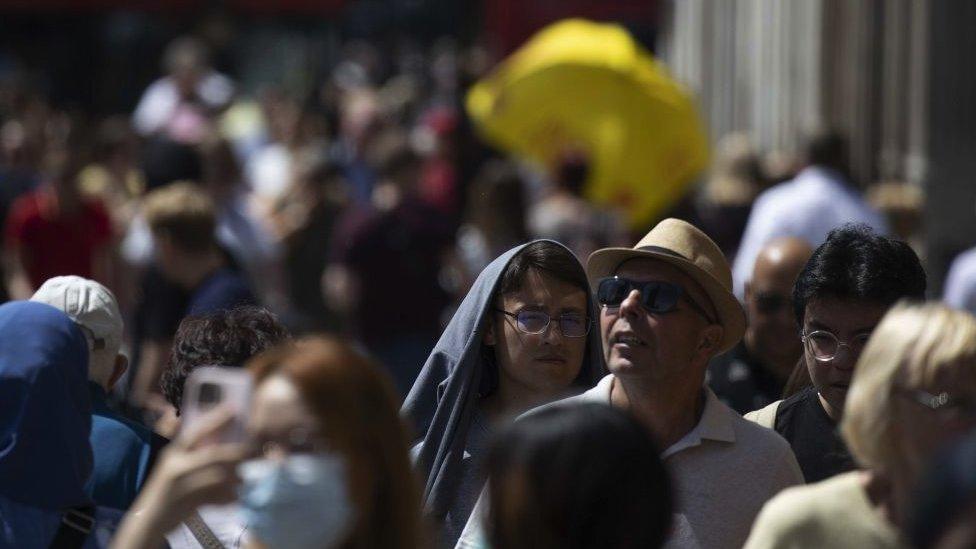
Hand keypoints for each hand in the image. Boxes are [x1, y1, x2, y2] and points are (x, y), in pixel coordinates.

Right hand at [112, 408, 247, 548]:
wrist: (148, 521)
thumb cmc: (164, 490)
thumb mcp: (171, 466)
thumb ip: (189, 452)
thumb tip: (209, 434)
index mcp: (173, 453)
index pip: (196, 431)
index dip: (215, 419)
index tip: (234, 409)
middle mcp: (177, 466)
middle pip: (214, 455)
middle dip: (237, 452)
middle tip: (253, 450)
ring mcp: (182, 486)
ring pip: (218, 477)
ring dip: (235, 476)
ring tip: (243, 477)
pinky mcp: (188, 503)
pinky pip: (216, 498)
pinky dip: (228, 497)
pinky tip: (235, 497)